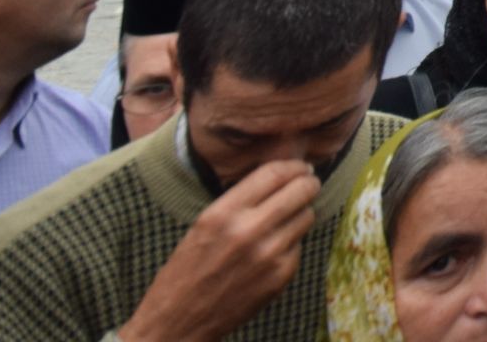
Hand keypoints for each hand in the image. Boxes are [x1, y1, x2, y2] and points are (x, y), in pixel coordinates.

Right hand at [120, 160, 318, 341]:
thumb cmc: (187, 269)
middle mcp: (250, 231)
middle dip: (308, 184)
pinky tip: (272, 251)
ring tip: (283, 220)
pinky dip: (291, 244)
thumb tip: (281, 174)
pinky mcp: (280, 277)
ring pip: (307, 216)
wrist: (179, 320)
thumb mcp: (204, 223)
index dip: (293, 166)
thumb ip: (241, 199)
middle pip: (302, 191)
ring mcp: (269, 256)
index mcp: (224, 213)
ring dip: (299, 214)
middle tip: (306, 184)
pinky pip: (299, 246)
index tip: (300, 166)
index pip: (275, 173)